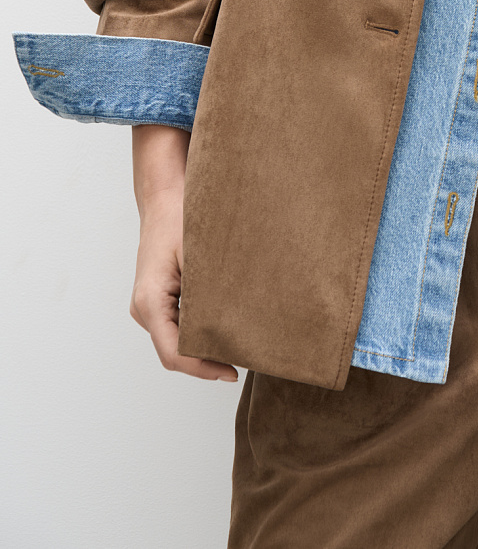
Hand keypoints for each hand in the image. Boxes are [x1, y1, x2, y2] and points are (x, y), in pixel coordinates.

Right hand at [129, 125, 237, 381]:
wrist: (166, 193)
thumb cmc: (181, 217)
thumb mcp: (199, 255)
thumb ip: (210, 293)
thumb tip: (236, 323)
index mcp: (150, 301)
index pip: (174, 353)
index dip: (204, 369)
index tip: (232, 373)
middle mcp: (144, 308)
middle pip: (175, 352)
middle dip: (207, 361)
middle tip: (244, 362)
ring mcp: (149, 303)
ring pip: (176, 340)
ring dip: (203, 348)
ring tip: (239, 348)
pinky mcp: (158, 296)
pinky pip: (177, 325)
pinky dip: (199, 332)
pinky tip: (225, 328)